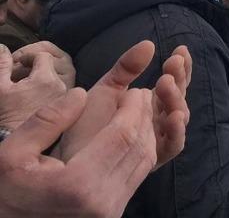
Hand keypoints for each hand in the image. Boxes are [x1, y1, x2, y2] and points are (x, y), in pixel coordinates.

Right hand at [0, 44, 66, 129]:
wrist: (14, 137)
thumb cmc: (6, 113)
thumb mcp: (0, 87)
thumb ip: (2, 65)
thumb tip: (2, 47)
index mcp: (46, 79)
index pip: (43, 55)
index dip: (28, 55)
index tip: (16, 62)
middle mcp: (62, 85)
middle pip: (54, 61)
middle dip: (36, 62)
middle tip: (20, 70)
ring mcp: (67, 95)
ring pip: (61, 71)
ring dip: (44, 71)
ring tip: (27, 79)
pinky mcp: (67, 103)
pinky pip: (64, 84)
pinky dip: (51, 81)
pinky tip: (35, 88)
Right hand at [0, 87, 156, 216]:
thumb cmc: (7, 192)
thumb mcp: (12, 154)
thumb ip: (47, 121)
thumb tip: (80, 94)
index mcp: (79, 184)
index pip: (122, 136)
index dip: (133, 110)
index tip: (135, 91)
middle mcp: (102, 200)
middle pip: (138, 148)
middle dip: (144, 117)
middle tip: (143, 95)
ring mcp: (110, 211)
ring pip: (144, 163)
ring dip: (147, 133)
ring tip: (141, 110)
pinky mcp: (112, 214)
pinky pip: (137, 176)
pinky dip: (140, 151)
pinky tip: (134, 134)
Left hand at [56, 41, 190, 169]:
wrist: (68, 154)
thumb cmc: (87, 123)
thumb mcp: (108, 87)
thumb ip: (127, 67)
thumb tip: (149, 44)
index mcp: (151, 104)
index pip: (173, 83)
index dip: (180, 68)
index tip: (180, 50)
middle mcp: (158, 120)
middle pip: (179, 98)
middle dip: (179, 79)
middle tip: (172, 63)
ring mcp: (158, 138)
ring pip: (179, 118)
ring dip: (176, 99)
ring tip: (165, 82)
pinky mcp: (153, 157)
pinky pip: (173, 146)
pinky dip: (177, 130)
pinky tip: (174, 116)